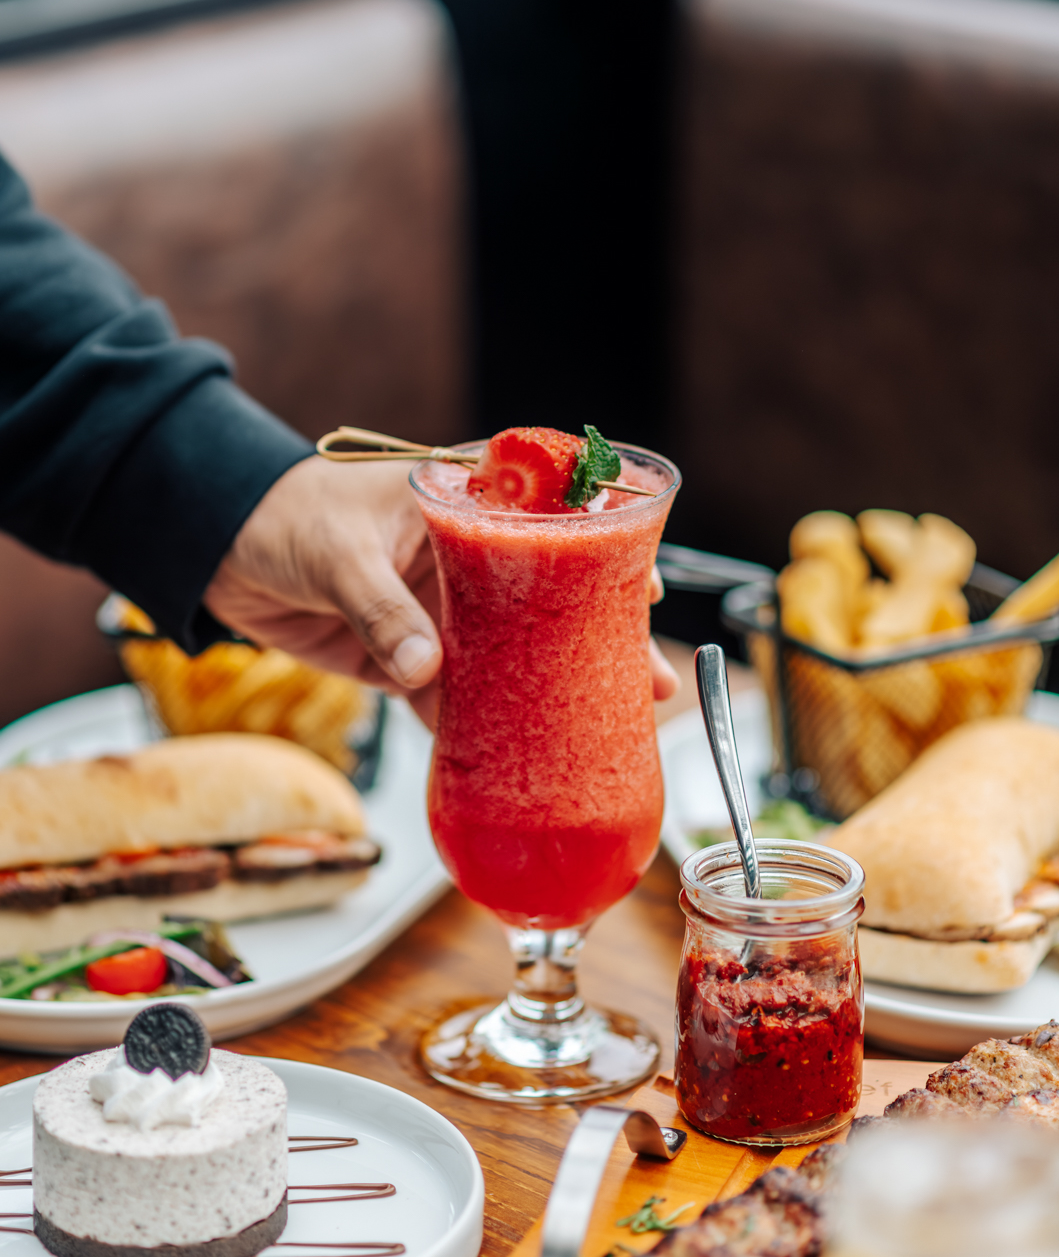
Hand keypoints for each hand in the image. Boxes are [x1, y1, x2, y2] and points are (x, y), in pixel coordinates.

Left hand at [205, 454, 678, 725]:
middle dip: (596, 638)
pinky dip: (482, 726)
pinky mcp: (408, 657)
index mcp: (460, 502)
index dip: (604, 550)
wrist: (213, 552)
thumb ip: (383, 611)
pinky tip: (521, 755)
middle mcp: (464, 558)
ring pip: (511, 655)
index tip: (643, 586)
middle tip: (647, 677)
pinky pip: (456, 695)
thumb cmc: (280, 516)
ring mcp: (440, 611)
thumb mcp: (339, 555)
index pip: (551, 518)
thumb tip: (430, 671)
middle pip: (548, 598)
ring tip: (605, 724)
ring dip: (552, 691)